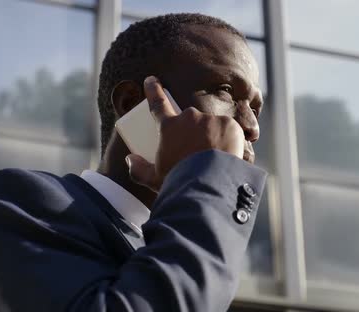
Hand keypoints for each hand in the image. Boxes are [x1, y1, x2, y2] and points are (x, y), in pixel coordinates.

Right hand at [126, 76, 247, 191]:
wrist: (208, 184)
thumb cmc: (179, 181)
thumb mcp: (154, 180)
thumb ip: (138, 169)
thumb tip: (129, 160)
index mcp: (169, 127)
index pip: (158, 104)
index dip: (154, 91)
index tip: (151, 80)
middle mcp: (188, 118)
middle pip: (189, 120)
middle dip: (192, 132)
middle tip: (197, 153)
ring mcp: (210, 119)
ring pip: (211, 125)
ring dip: (211, 137)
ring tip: (213, 159)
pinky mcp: (229, 124)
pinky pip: (229, 130)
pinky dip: (228, 141)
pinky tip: (227, 156)